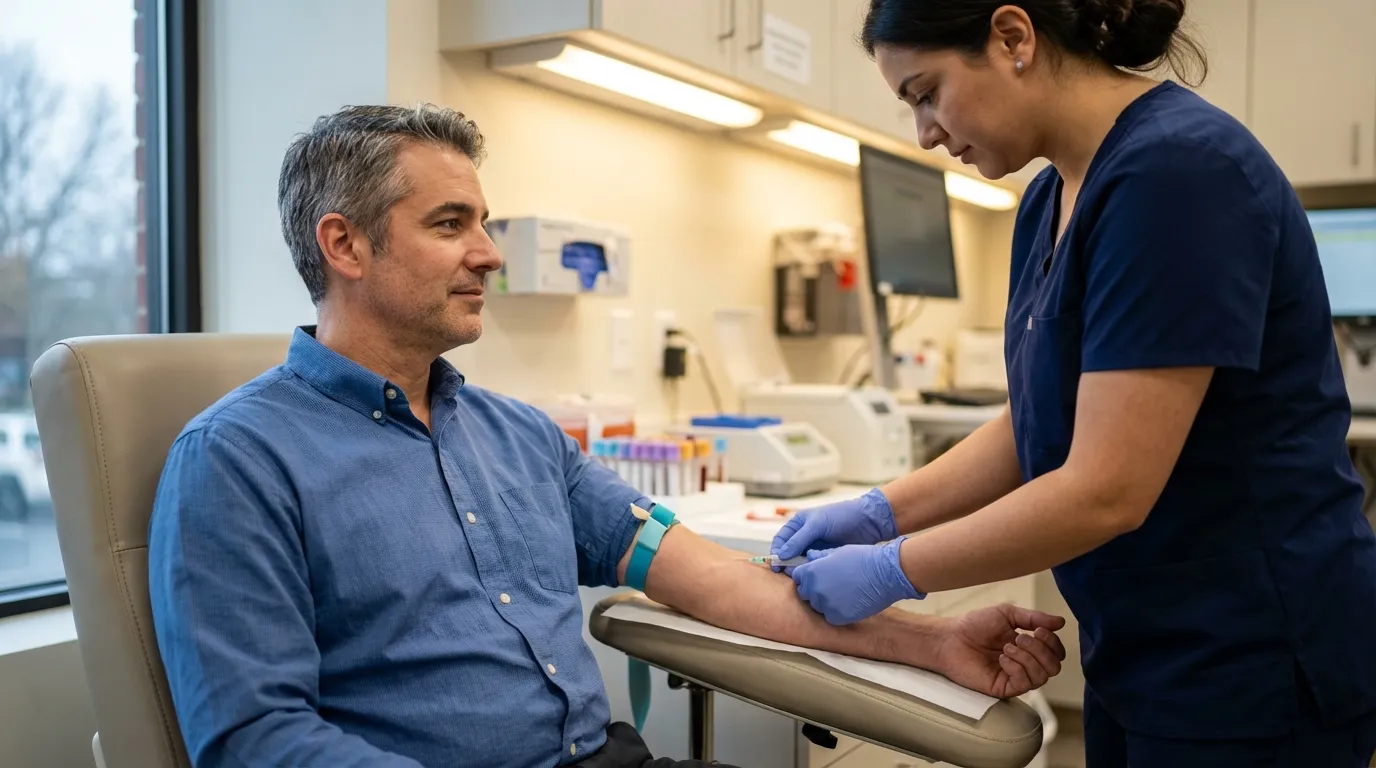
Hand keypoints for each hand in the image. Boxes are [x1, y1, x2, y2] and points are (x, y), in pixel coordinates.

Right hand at [772, 488, 896, 566]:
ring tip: (800, 577)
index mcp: (798, 524)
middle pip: (788, 554)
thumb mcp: (817, 524)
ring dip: (798, 570)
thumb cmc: (841, 516)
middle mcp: (804, 537)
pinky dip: (810, 572)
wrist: (868, 522)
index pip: (780, 540)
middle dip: (787, 564)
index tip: (776, 566)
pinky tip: (812, 577)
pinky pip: (813, 567)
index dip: (776, 553)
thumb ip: (799, 539)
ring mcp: (815, 548)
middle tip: (789, 574)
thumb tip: (781, 556)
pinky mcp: (825, 558)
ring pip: (800, 562)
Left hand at [791, 539, 922, 625]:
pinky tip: (848, 602)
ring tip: (842, 593)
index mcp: (811, 571)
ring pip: (817, 606)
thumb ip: (819, 558)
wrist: (884, 574)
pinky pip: (830, 616)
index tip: (815, 576)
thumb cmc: (862, 558)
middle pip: (805, 592)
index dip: (806, 576)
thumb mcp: (837, 552)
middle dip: (813, 589)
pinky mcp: (836, 618)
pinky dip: (836, 611)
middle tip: (830, 585)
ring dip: (825, 601)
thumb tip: (809, 557)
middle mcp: (814, 589)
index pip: (797, 577)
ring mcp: (825, 605)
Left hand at [935, 604, 1066, 698]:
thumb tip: (1061, 622)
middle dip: (1042, 650)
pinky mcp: (1004, 688)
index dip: (1053, 642)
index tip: (1038, 630)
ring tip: (1007, 647)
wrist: (951, 638)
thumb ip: (1034, 618)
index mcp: (1029, 648)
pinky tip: (1002, 658)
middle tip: (1020, 638)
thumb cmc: (975, 625)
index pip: (1056, 653)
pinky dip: (1017, 667)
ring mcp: (1015, 677)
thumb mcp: (1007, 614)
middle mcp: (1025, 664)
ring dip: (1027, 658)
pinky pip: (1024, 684)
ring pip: (1042, 676)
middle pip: (1054, 667)